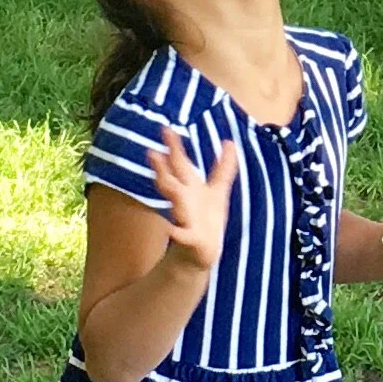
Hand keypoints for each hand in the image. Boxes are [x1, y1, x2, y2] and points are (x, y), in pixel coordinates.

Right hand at [151, 129, 239, 265]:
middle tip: (151, 153)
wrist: (201, 252)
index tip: (166, 129)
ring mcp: (185, 218)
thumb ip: (224, 167)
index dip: (175, 147)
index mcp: (191, 187)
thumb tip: (230, 141)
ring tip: (163, 181)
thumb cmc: (207, 218)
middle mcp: (184, 200)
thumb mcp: (218, 190)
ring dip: (169, 191)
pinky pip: (183, 236)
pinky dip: (178, 233)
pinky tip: (172, 231)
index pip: (181, 164)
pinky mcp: (191, 239)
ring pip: (176, 202)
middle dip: (162, 168)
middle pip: (172, 181)